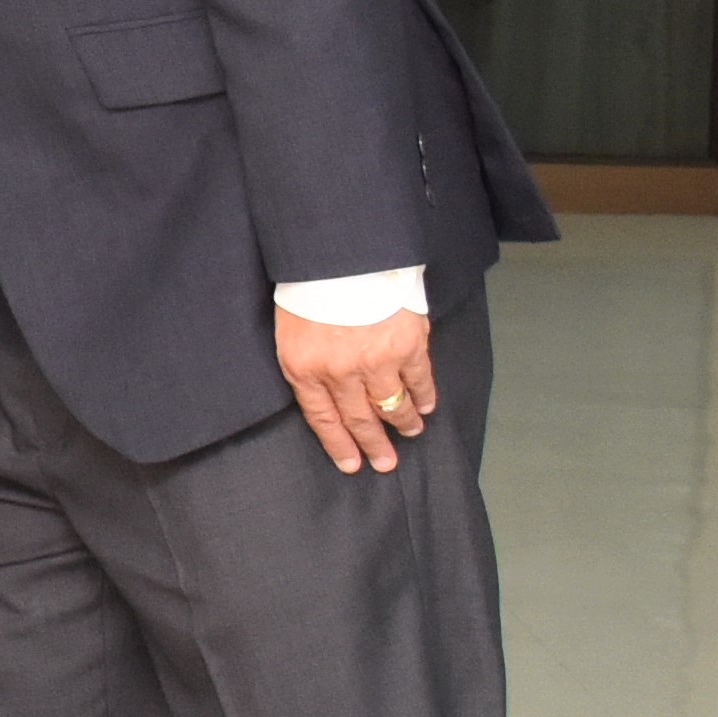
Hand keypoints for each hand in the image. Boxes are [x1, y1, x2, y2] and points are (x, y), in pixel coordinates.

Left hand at [275, 300, 436, 477]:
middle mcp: (340, 373)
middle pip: (359, 420)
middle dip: (373, 445)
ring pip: (392, 405)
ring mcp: (375, 361)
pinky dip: (424, 396)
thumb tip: (325, 396)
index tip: (352, 465)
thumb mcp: (290, 330)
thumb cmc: (309, 286)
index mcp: (304, 369)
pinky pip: (418, 380)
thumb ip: (306, 364)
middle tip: (385, 463)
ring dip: (403, 423)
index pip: (324, 420)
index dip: (339, 446)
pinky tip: (427, 406)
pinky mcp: (406, 345)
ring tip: (411, 433)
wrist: (339, 251)